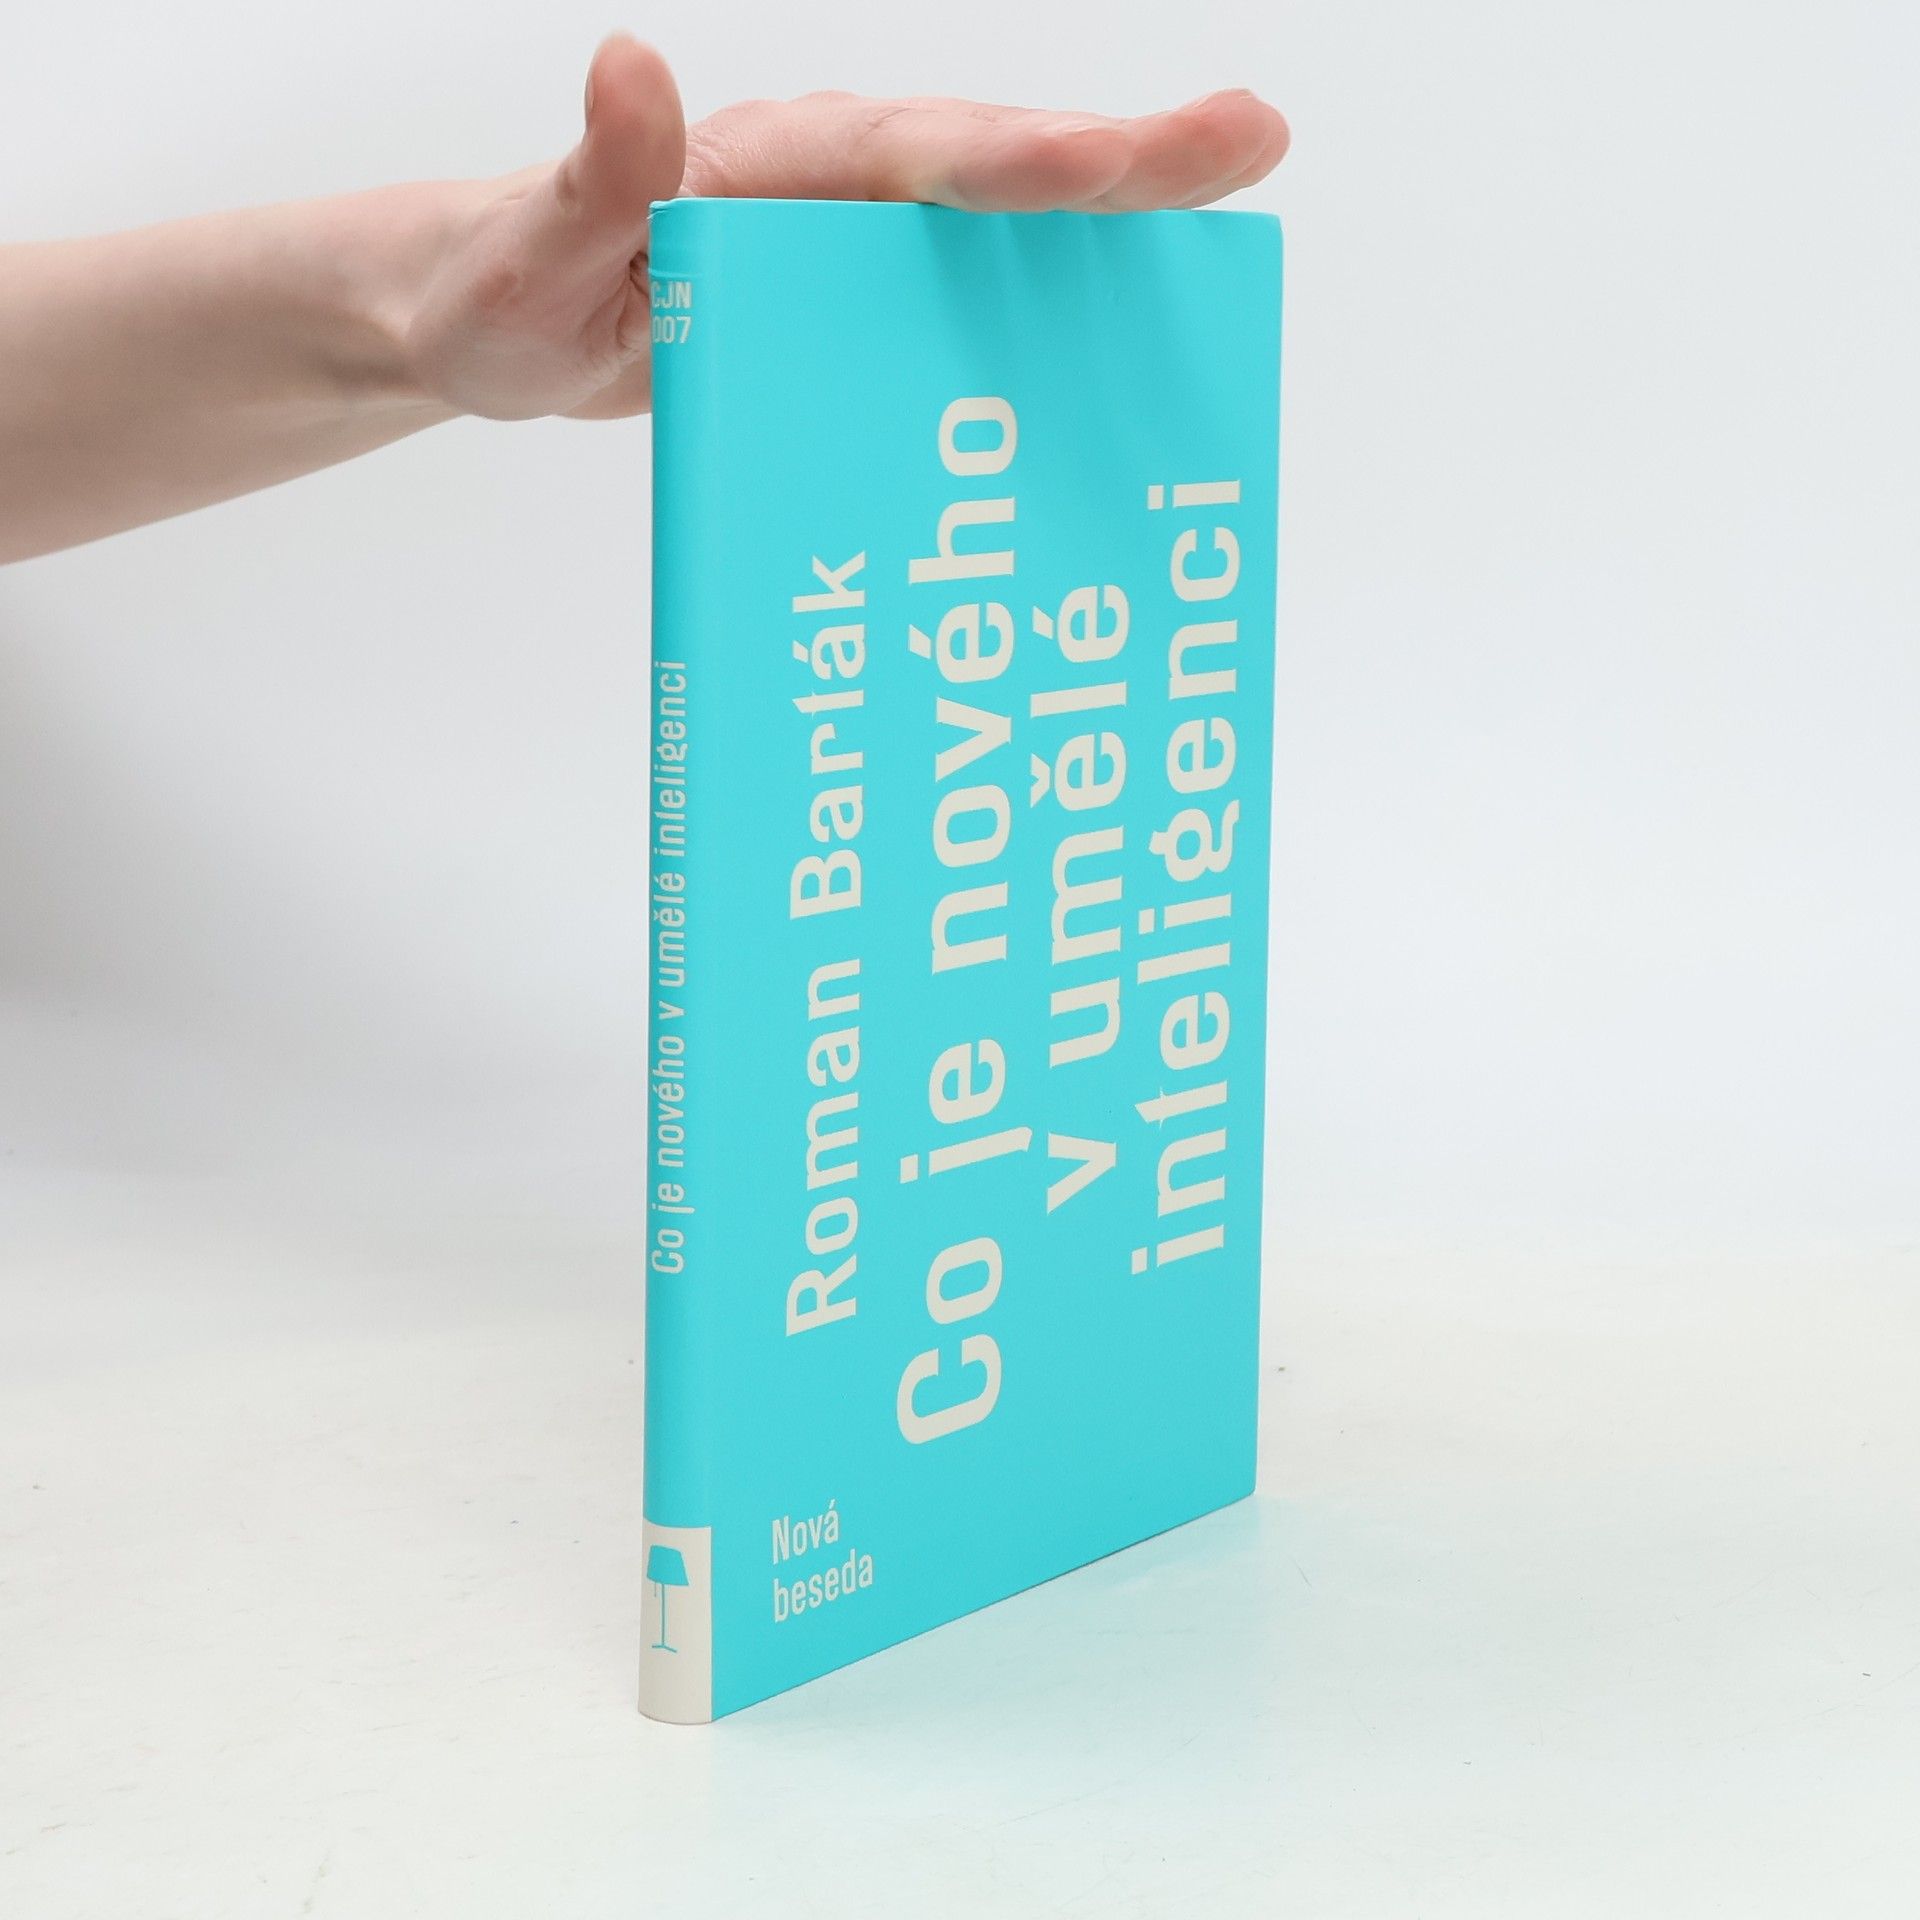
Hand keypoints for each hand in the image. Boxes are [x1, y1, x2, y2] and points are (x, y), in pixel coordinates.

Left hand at [405, 36, 1289, 422]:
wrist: (490, 322)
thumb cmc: (502, 291)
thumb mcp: (532, 256)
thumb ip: (594, 180)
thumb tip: (634, 64)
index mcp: (775, 169)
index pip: (939, 156)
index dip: (1067, 155)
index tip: (1193, 140)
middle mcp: (830, 190)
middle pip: (1001, 173)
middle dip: (1130, 168)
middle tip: (1258, 147)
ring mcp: (846, 247)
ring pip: (999, 232)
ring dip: (1109, 237)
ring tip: (1228, 247)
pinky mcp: (845, 305)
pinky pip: (957, 300)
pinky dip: (1037, 312)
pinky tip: (1107, 361)